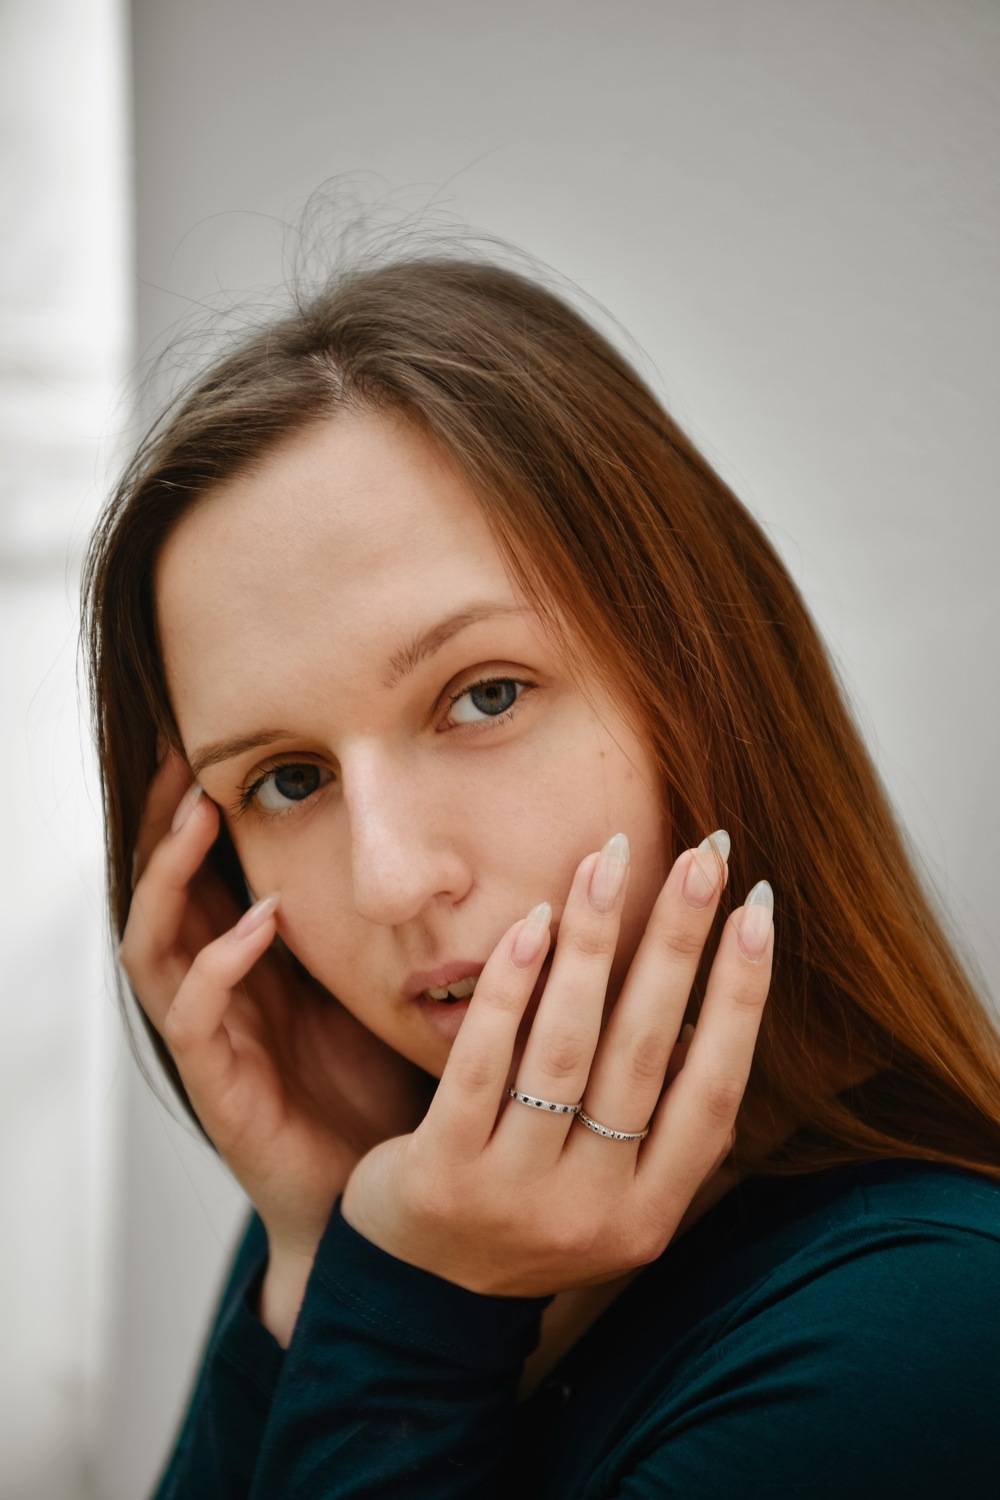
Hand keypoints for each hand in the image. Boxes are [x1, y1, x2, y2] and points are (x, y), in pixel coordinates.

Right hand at [120, 745, 436, 1259]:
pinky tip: (260, 922)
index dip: (199, 808)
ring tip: (201, 812)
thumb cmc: (393, 1092)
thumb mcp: (391, 984)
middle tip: (180, 751)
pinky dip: (220, 964)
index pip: (206, 871)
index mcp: (256, 966)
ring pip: (155, 944)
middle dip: (164, 823)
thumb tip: (451, 838)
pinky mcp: (221, 1089)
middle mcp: (222, 994)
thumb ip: (394, 920)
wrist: (388, 1211)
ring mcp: (215, 1040)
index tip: (218, 737)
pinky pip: (195, 1017)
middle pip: (163, 892)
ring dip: (174, 875)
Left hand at [339, 832, 772, 1296]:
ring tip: (608, 862)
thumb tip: (717, 1003)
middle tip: (704, 853)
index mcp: (652, 1213)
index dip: (744, 998)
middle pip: (647, 1054)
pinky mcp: (442, 1174)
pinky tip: (533, 923)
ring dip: (594, 944)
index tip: (760, 908)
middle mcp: (595, 1211)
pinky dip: (511, 988)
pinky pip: (482, 1064)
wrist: (419, 1297)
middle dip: (679, 943)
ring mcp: (516, 1195)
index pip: (716, 1091)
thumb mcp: (613, 1191)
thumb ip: (660, 1120)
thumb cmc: (531, 1210)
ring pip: (567, 1049)